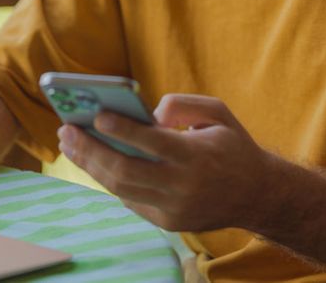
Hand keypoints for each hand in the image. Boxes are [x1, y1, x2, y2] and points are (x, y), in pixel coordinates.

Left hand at [57, 94, 272, 232]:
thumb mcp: (218, 113)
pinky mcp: (168, 222)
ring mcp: (174, 208)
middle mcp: (183, 186)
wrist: (257, 195)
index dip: (122, 130)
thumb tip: (150, 113)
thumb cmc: (233, 146)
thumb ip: (183, 104)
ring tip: (71, 144)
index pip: (152, 143)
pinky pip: (131, 200)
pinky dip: (109, 180)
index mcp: (197, 156)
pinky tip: (93, 161)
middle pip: (126, 171)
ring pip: (121, 189)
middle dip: (91, 150)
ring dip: (91, 166)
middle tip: (67, 131)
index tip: (97, 115)